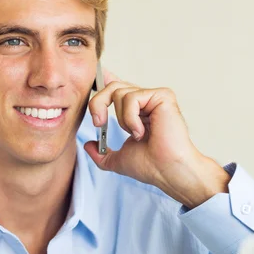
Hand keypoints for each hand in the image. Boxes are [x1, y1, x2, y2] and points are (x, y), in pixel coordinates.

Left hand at [84, 70, 229, 208]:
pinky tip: (142, 132)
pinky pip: (132, 98)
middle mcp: (146, 101)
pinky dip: (131, 119)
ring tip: (136, 134)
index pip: (117, 88)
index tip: (94, 83)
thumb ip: (101, 153)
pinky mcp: (163, 96)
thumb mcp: (118, 160)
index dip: (104, 81)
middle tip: (97, 123)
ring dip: (121, 119)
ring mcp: (155, 97)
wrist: (166, 172)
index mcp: (137, 111)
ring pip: (119, 92)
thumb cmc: (150, 167)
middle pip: (112, 86)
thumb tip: (87, 145)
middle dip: (98, 103)